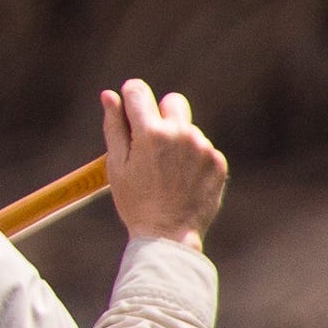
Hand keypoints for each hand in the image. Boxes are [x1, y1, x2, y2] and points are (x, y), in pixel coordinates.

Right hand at [102, 77, 228, 245]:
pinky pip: (203, 148)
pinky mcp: (218, 162)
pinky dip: (193, 159)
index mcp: (150, 133)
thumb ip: (114, 126)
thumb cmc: (135, 202)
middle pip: (172, 101)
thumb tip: (109, 96)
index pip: (138, 91)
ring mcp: (203, 147)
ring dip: (178, 141)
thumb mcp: (117, 165)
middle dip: (160, 114)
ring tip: (167, 172)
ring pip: (188, 128)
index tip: (128, 110)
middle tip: (151, 143)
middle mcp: (180, 134)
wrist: (169, 236)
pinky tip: (183, 181)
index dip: (130, 97)